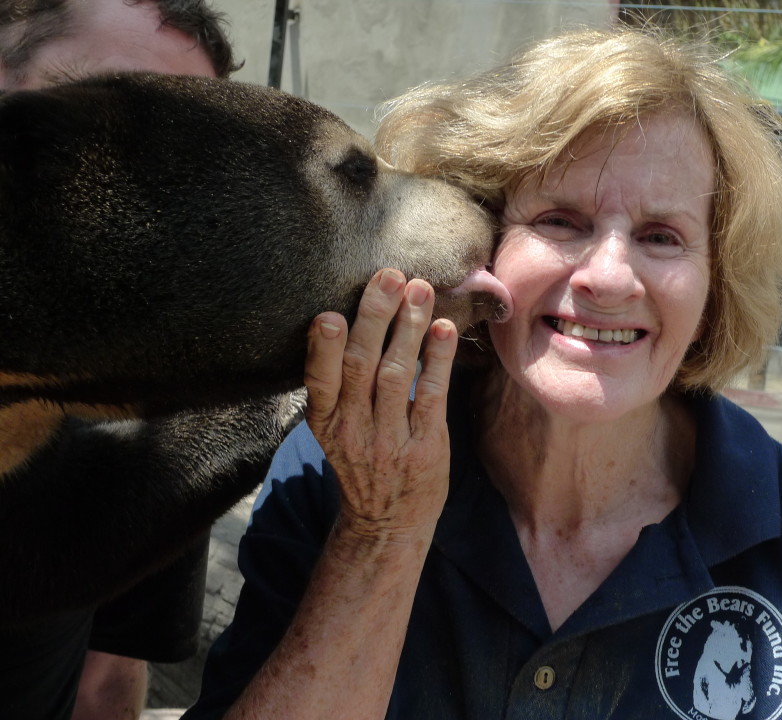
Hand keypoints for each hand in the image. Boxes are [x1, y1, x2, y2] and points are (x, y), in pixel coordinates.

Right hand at [303, 269, 457, 538]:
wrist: (387, 524)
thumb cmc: (361, 463)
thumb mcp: (333, 430)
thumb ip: (337, 385)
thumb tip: (348, 317)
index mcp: (324, 423)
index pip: (318, 381)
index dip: (322, 350)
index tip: (328, 314)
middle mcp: (352, 430)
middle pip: (361, 366)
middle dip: (375, 317)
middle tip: (389, 275)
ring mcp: (390, 440)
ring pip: (397, 373)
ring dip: (410, 327)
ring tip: (420, 289)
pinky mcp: (425, 446)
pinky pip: (431, 394)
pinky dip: (438, 359)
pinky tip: (444, 329)